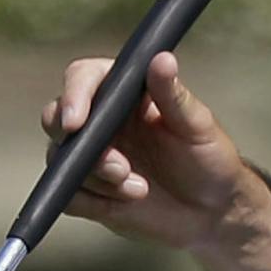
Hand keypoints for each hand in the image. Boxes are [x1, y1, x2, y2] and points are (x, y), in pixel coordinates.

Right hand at [39, 49, 258, 252]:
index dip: (74, 94)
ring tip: (139, 188)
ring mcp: (93, 158)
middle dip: (77, 144)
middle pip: (56, 118)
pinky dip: (93, 201)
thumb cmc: (210, 160)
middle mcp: (103, 123)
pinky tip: (127, 201)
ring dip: (97, 178)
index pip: (84, 78)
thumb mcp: (197, 126)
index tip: (77, 120)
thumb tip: (162, 58)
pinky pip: (68, 196)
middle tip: (118, 167)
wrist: (213, 212)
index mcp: (125, 95)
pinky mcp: (90, 193)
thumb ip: (174, 95)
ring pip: (61, 161)